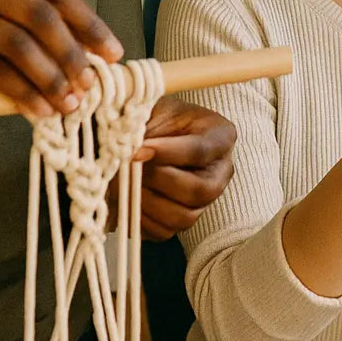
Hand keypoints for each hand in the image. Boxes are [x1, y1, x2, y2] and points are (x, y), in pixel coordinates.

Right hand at [0, 0, 122, 117]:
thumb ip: (35, 18)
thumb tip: (92, 53)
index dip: (89, 22)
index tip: (112, 52)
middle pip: (39, 16)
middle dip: (73, 53)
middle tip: (91, 82)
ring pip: (18, 46)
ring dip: (50, 79)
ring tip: (69, 103)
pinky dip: (21, 93)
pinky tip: (38, 110)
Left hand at [129, 96, 236, 240]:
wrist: (143, 137)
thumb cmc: (155, 118)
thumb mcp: (154, 108)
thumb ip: (145, 125)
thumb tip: (130, 149)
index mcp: (221, 137)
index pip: (201, 150)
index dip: (168, 152)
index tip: (138, 149)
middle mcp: (220, 173)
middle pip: (199, 190)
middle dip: (158, 180)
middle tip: (128, 167)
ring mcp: (203, 201)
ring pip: (183, 217)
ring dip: (146, 202)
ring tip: (120, 183)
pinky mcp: (181, 220)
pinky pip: (164, 232)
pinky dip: (139, 219)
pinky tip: (124, 199)